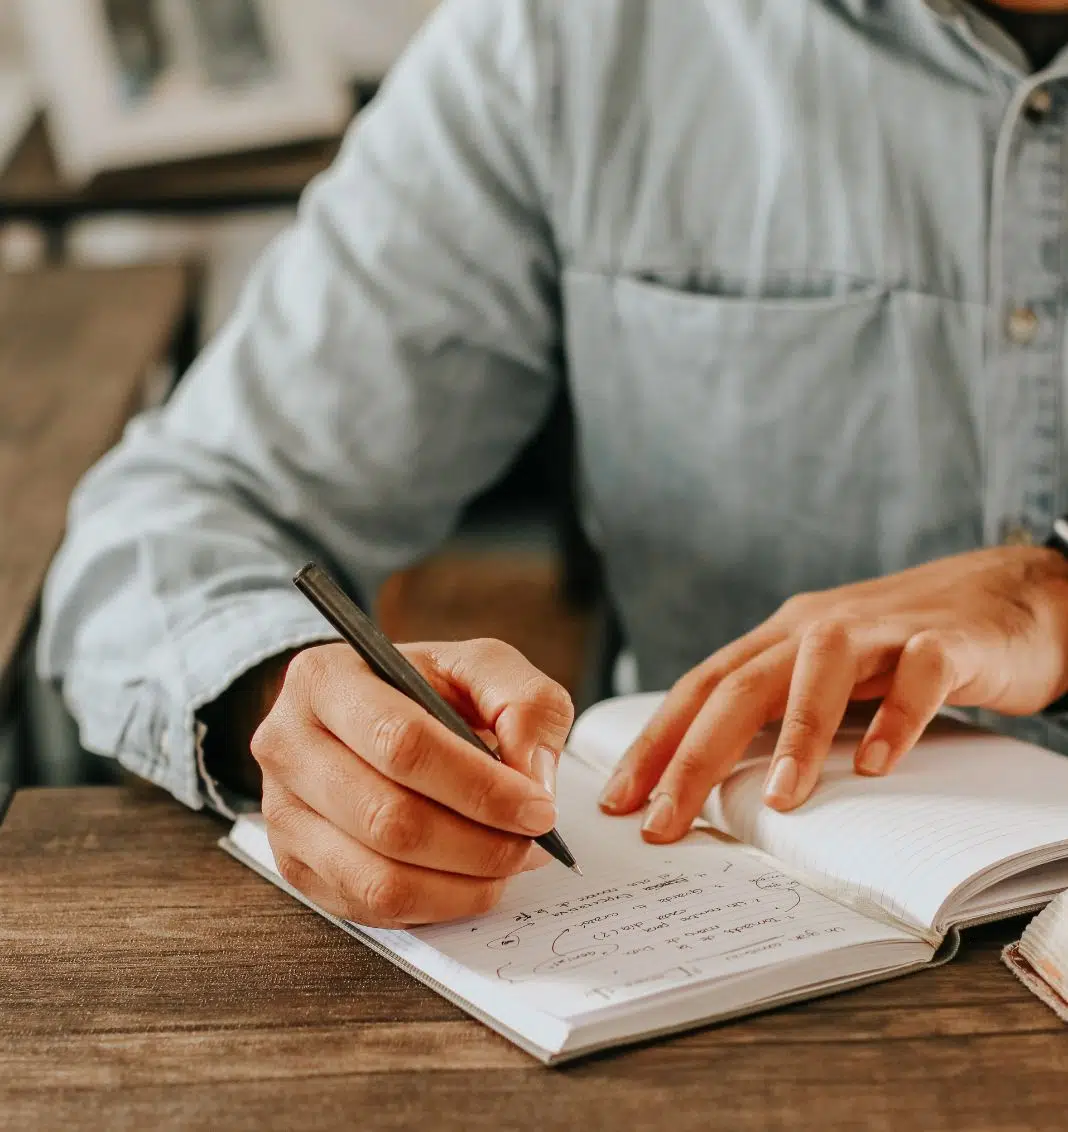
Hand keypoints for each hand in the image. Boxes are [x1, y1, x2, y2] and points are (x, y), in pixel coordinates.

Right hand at [251, 639, 573, 926]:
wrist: (368, 714)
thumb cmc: (426, 688)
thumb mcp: (482, 667)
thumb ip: (524, 704)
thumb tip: (532, 780)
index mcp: (326, 679)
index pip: (402, 744)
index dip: (479, 787)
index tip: (538, 809)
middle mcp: (287, 745)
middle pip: (388, 819)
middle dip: (478, 844)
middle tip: (531, 844)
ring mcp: (280, 812)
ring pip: (378, 878)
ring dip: (462, 884)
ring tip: (507, 862)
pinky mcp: (294, 865)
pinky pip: (370, 909)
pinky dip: (436, 905)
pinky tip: (470, 879)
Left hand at [599, 546, 1067, 841]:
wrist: (1008, 592)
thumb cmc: (902, 647)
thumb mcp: (825, 675)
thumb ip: (778, 712)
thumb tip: (716, 781)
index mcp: (779, 640)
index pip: (701, 689)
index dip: (656, 742)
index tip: (620, 800)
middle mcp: (816, 627)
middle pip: (740, 686)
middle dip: (694, 755)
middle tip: (664, 821)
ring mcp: (880, 630)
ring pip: (820, 670)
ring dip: (796, 735)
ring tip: (778, 800)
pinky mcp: (946, 641)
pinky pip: (918, 677)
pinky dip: (896, 719)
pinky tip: (878, 764)